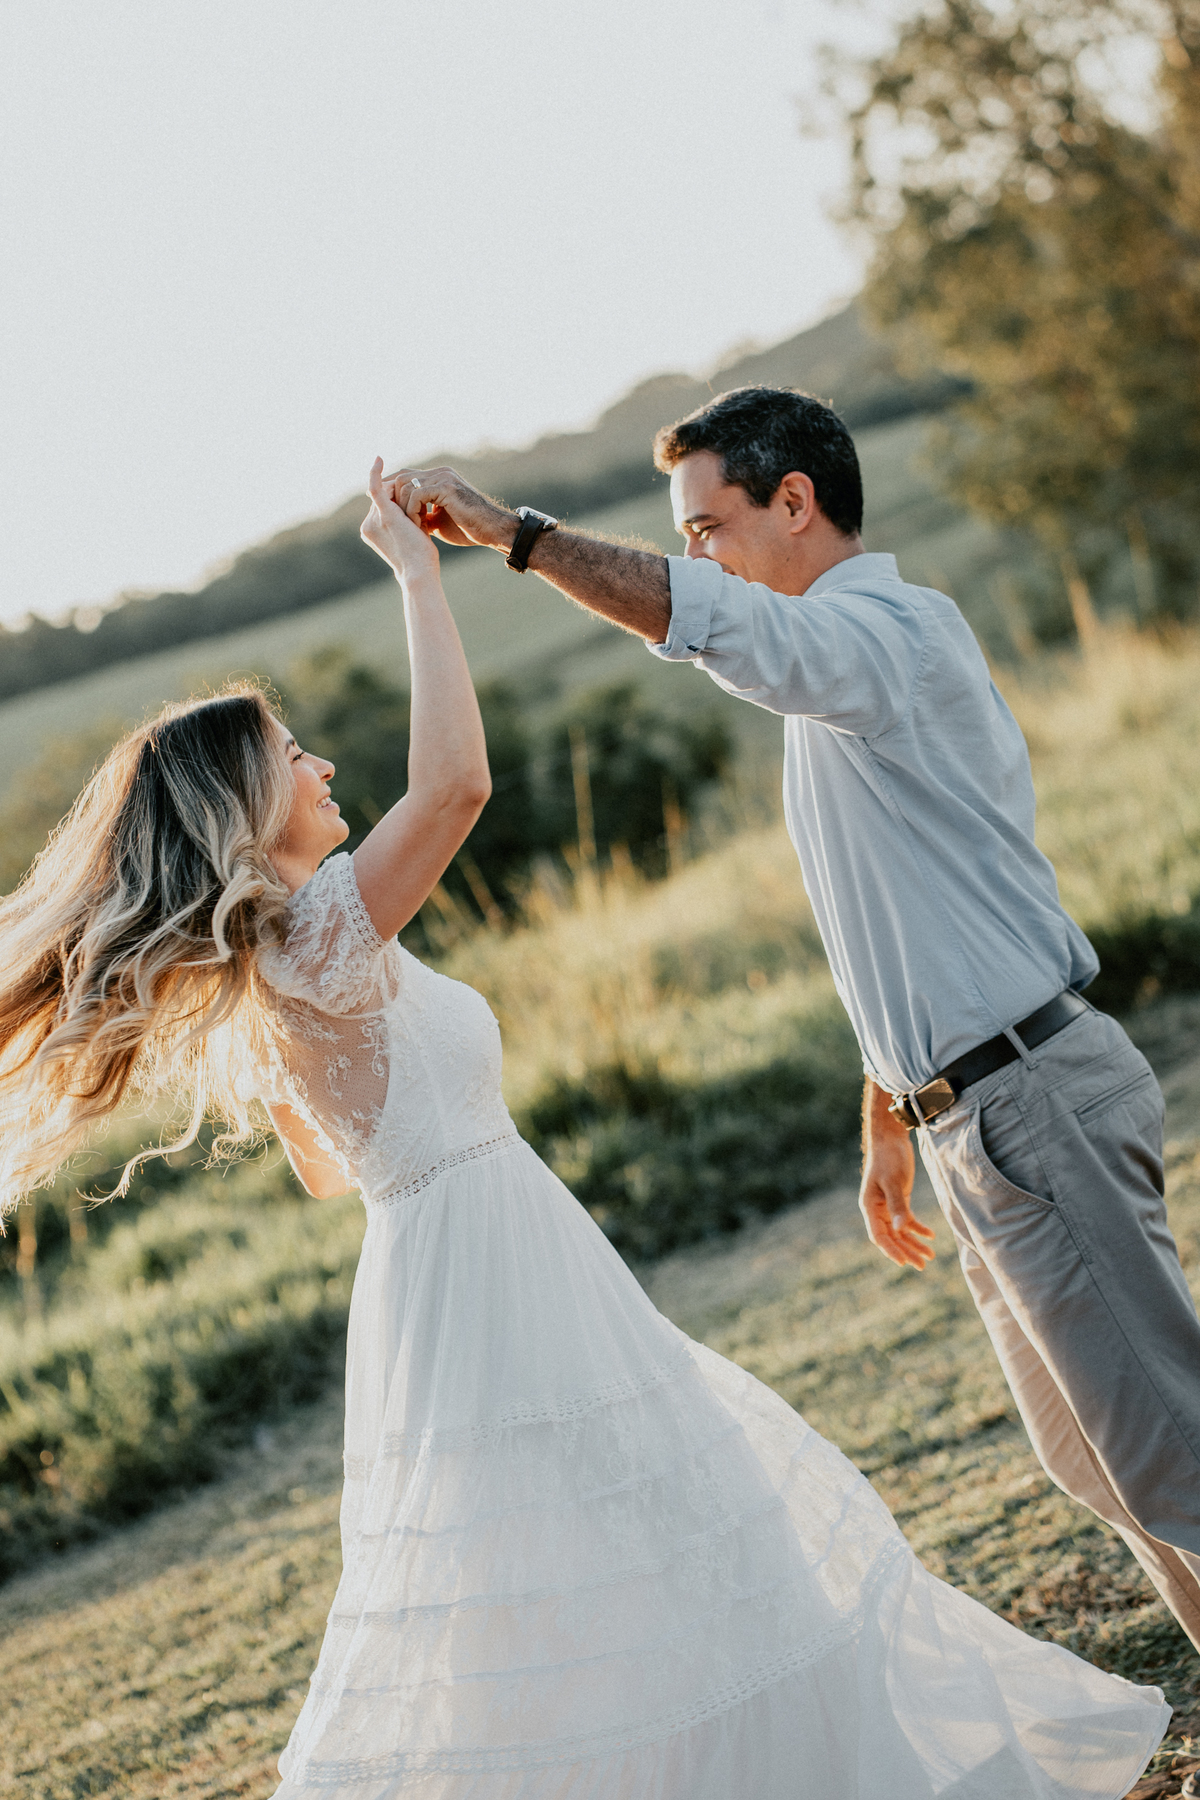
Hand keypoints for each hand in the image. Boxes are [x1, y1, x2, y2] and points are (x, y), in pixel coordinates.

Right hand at [360, 458, 439, 580]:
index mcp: (371, 531)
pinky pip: (376, 487)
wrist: (420, 571)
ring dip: (404, 493)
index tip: (418, 504)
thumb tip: (417, 513)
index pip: (385, 506)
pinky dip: (376, 472)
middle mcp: (368, 525)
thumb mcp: (410, 536)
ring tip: (420, 508)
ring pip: (388, 493)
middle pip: (386, 498)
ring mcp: (373, 519)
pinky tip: (378, 459)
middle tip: (423, 507)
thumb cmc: (420, 559)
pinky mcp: (384, 513)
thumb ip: (406, 522)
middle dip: (403, 496)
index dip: (401, 502)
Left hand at [385, 464, 517, 550]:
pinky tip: (420, 525)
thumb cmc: (469, 528)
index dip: (391, 489)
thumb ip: (423, 514)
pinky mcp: (446, 487)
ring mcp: (443, 477)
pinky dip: (413, 511)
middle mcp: (439, 472)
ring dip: (404, 508)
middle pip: (402, 477)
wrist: (491, 531)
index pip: (406, 475)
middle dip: (394, 499)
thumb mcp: (438, 521)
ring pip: (406, 485)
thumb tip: (406, 519)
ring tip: (412, 525)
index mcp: (438, 477)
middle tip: (398, 520)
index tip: (381, 505)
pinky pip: (417, 495)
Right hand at [859, 1080, 935, 1269]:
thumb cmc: (888, 1158)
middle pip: (891, 1237)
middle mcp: (876, 1210)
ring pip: (900, 1231)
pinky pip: (906, 1220)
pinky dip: (917, 1228)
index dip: (891, 1250)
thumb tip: (900, 1229)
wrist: (890, 1139)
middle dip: (906, 1251)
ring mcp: (887, 1206)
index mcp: (869, 1206)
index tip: (904, 1262)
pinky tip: (930, 1236)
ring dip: (913, 1243)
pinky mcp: (898, 1200)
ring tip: (930, 1256)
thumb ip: (897, 1205)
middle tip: (922, 1265)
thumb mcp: (893, 1181)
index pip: (878, 1236)